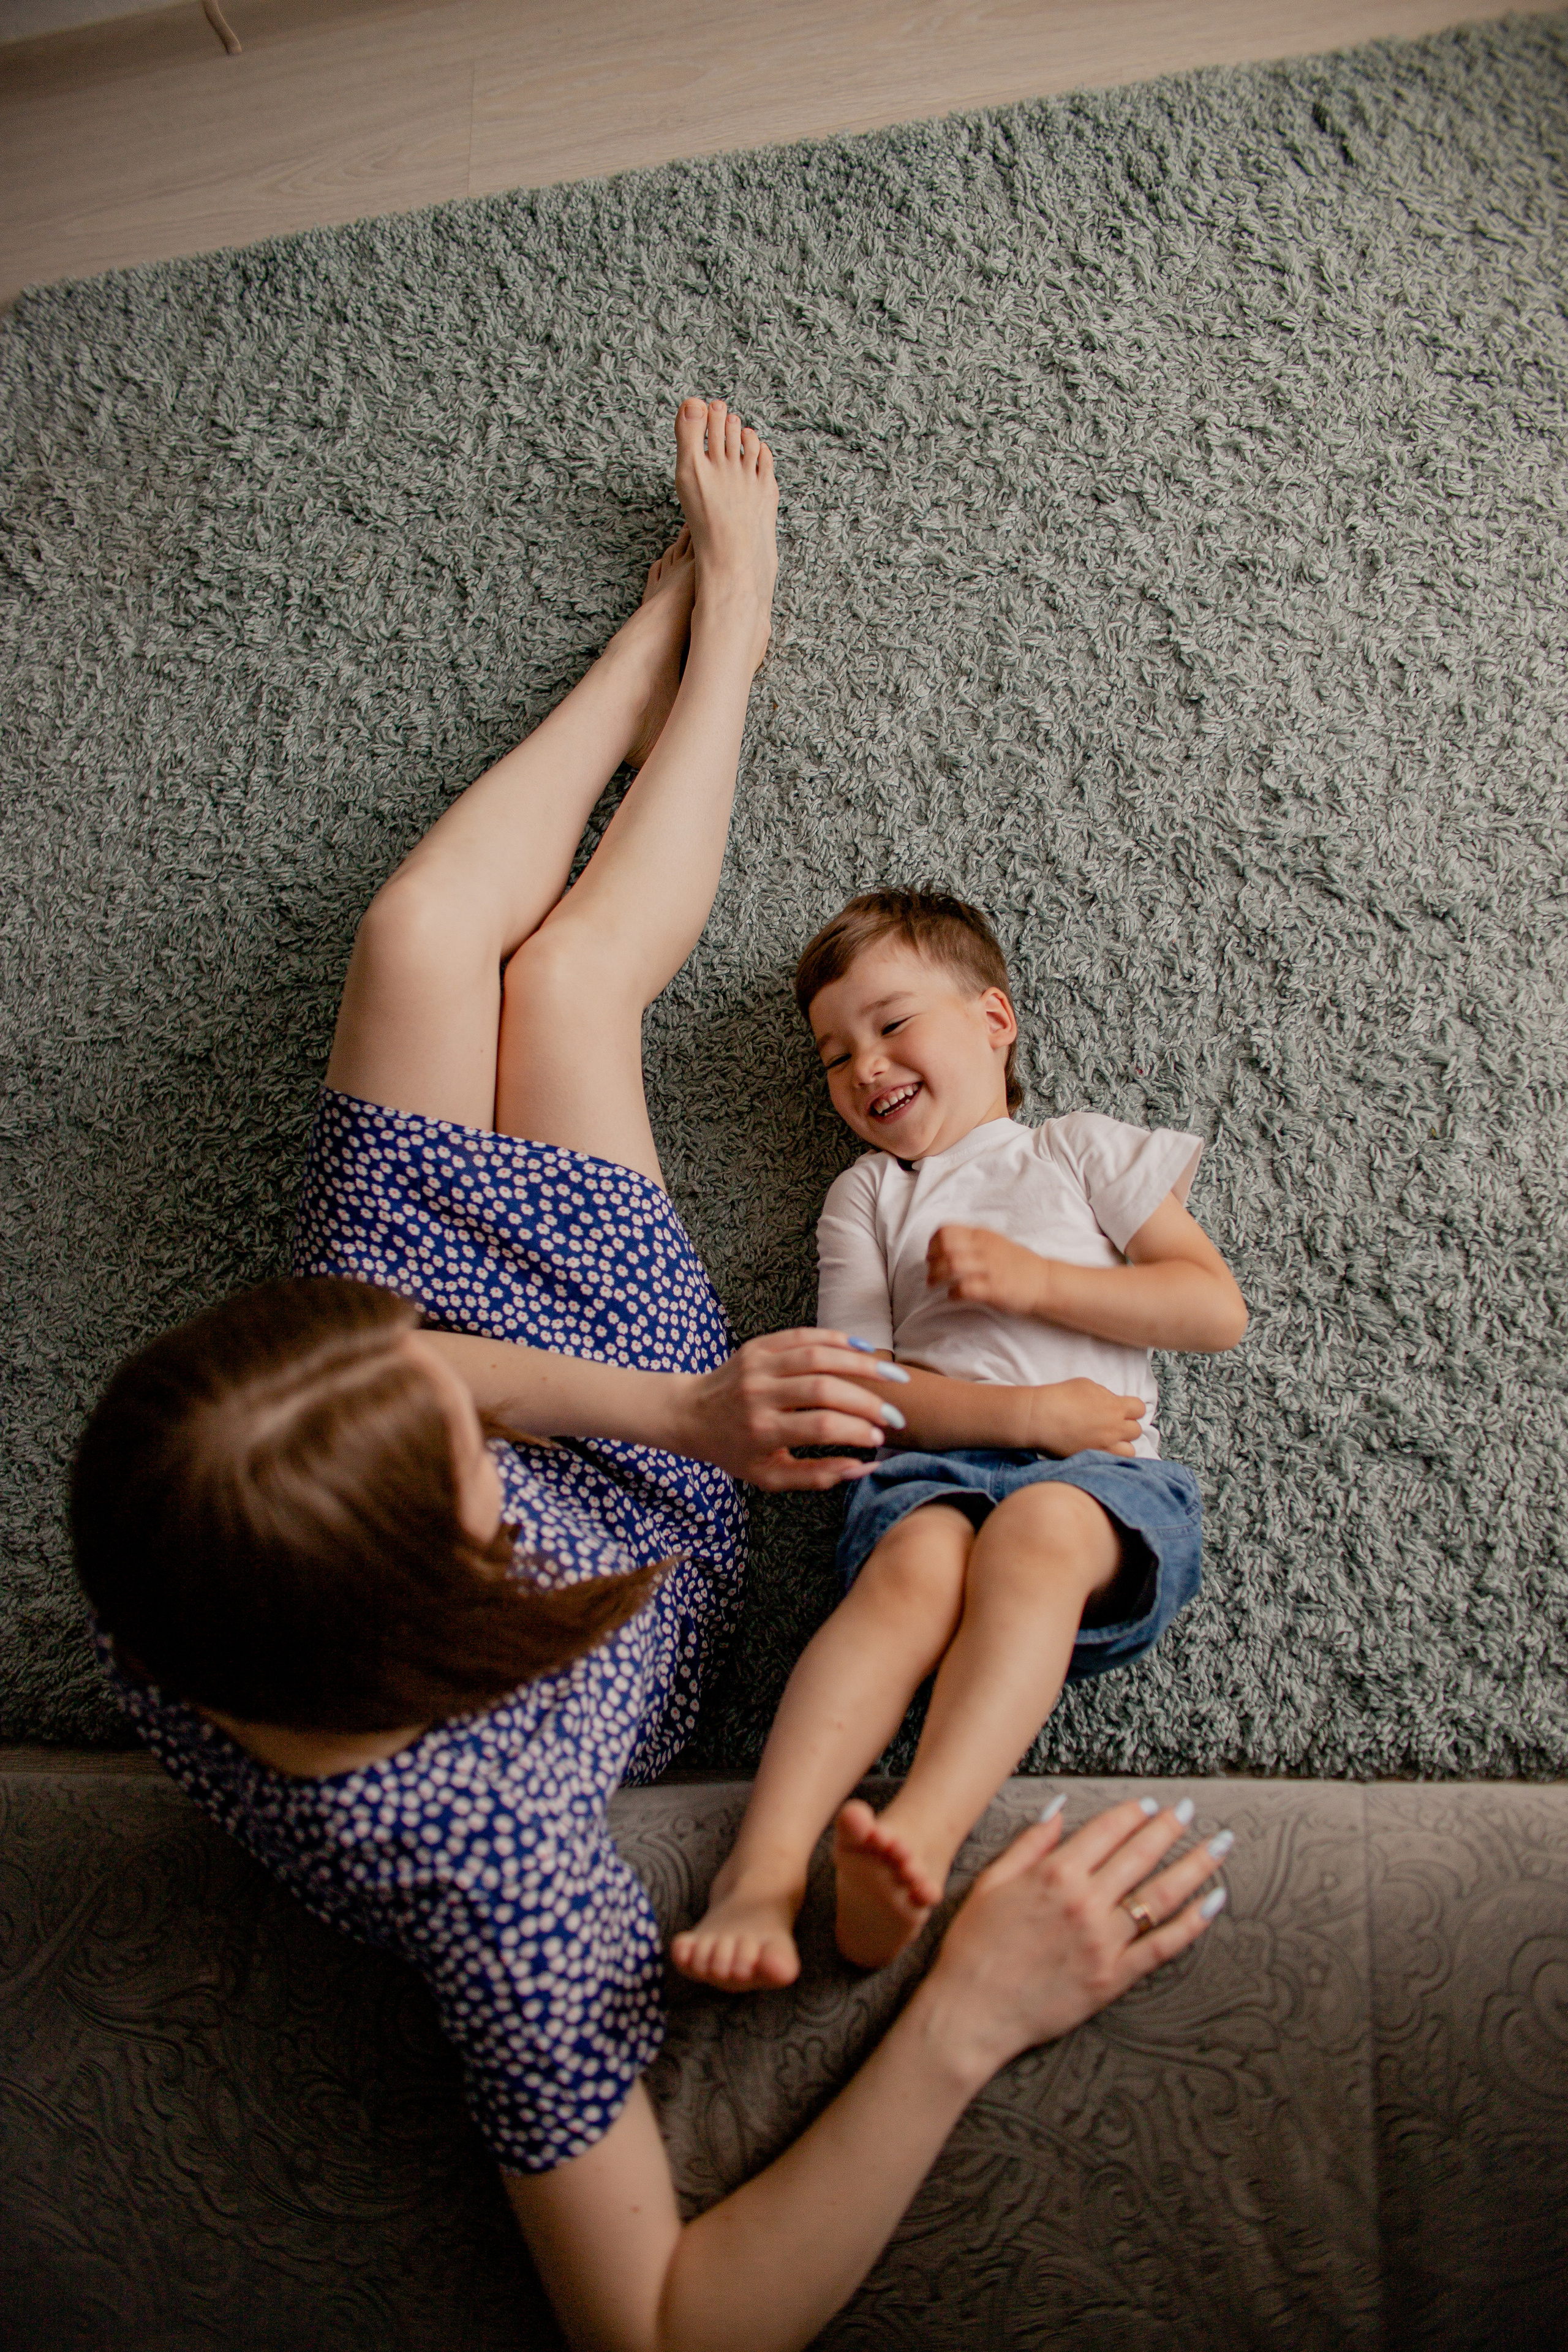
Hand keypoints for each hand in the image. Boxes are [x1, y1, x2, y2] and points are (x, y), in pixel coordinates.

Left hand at [677, 1330, 909, 1490]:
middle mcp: (759, 1394)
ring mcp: (758, 1365)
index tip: (878, 1440)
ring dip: (861, 1364)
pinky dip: (836, 1339)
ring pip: (818, 1355)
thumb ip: (817, 1477)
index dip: (856, 1432)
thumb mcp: (769, 1477)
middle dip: (867, 1401)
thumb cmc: (734, 1451)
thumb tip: (864, 1467)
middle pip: (824, 1389)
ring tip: (893, 1377)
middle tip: (894, 1415)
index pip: (820, 1427)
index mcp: (761, 1431)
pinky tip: (863, 1349)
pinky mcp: (758, 1345)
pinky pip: (803, 1335)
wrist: (690, 1414)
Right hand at [924, 1797, 1227, 2078]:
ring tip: (1218, 1846)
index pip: (1106, 1832)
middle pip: (1140, 1856)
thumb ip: (1030, 1844)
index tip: (1150, 1805)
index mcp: (1055, 1874)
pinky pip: (1162, 1946)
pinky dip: (1192, 1924)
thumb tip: (1059, 1811)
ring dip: (1194, 1866)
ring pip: (1160, 1896)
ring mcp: (1103, 1941)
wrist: (972, 2011)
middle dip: (1170, 1829)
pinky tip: (1212, 1903)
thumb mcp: (992, 1882)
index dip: (1132, 1814)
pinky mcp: (1113, 1977)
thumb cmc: (975, 1946)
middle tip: (1191, 1811)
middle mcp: (1085, 1902)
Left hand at [927, 1224, 1053, 1316]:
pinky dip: (952, 1293)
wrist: (1044, 1281)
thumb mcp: (995, 1242)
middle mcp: (985, 1248)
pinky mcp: (994, 1289)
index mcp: (983, 1235)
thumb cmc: (1018, 1263)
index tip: (930, 1254)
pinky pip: (964, 1289)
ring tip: (934, 1285)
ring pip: (951, 1266)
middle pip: (945, 1247)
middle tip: (930, 1271)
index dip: (932, 1243)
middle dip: (931, 1261)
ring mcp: (990, 1268)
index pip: (946, 1230)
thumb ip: (972, 1240)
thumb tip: (943, 1245)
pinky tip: (952, 1296)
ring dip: (936, 1277)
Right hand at [1022, 1377, 1144, 1458]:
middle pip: (1136, 1430)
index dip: (1132, 1408)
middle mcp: (1114, 1429)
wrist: (1040, 1417)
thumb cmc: (1061, 1397)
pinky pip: (1113, 1462)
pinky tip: (1100, 1450)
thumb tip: (1113, 1403)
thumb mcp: (1087, 1385)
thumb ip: (1106, 1395)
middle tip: (1113, 1424)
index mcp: (1115, 1407)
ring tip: (1110, 1441)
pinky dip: (1111, 1457)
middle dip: (1127, 1426)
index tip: (1124, 1409)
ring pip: (1130, 1451)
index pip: (1140, 1409)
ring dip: (1123, 1444)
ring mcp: (1105, 1447)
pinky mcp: (1093, 1459)